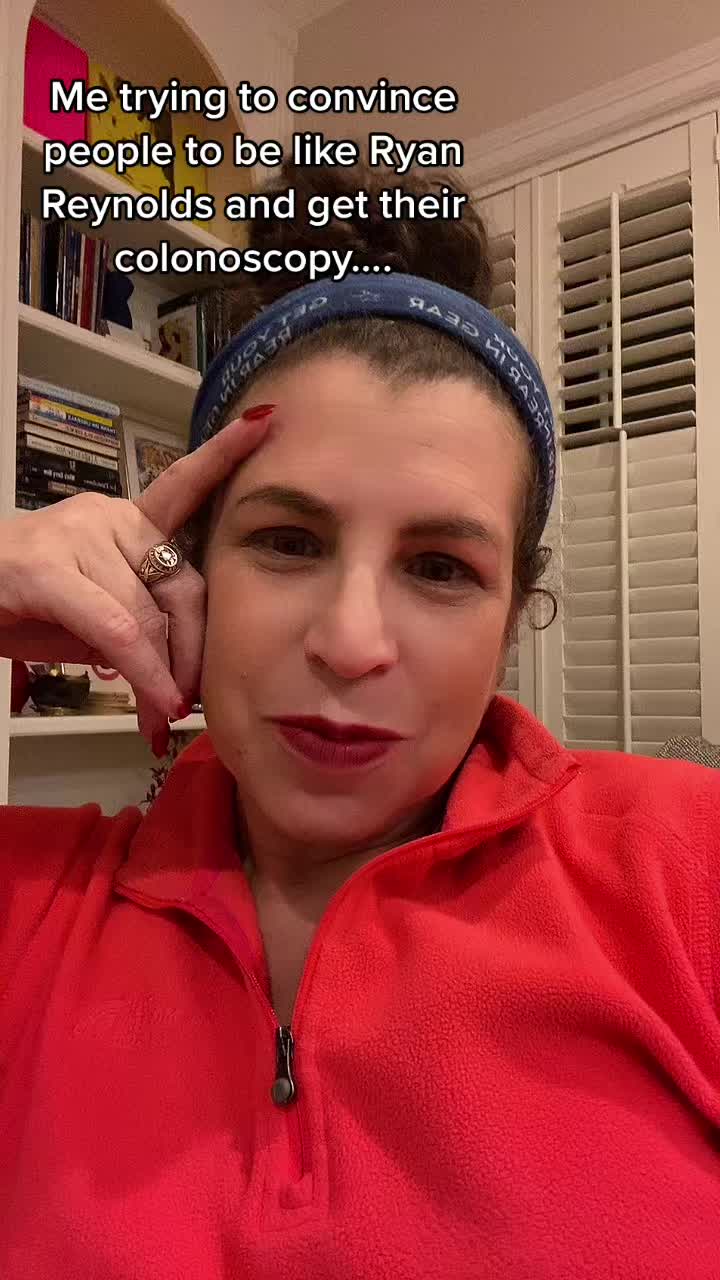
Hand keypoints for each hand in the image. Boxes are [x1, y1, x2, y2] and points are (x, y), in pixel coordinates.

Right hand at [0, 415, 270, 747]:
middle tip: (189, 699)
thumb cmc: (20, 606)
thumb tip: (176, 680)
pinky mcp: (48, 568)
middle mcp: (107, 516)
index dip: (222, 457)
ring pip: (147, 613)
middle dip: (192, 651)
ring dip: (161, 674)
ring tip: (161, 713)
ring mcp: (77, 535)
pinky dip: (141, 669)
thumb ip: (138, 629)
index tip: (263, 425)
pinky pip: (116, 627)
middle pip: (181, 584)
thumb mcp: (92, 618)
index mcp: (123, 522)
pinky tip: (154, 699)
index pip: (182, 488)